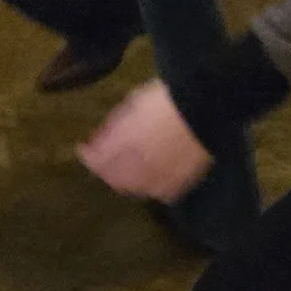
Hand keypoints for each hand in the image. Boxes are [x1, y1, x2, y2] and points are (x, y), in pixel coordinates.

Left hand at [79, 81, 213, 200]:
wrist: (206, 107)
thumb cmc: (168, 98)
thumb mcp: (134, 104)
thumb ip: (114, 127)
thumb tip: (97, 141)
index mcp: (124, 143)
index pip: (97, 159)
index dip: (88, 155)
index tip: (84, 148)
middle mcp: (137, 165)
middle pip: (113, 178)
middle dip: (106, 169)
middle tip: (105, 159)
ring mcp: (158, 177)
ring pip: (134, 188)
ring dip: (126, 179)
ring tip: (129, 166)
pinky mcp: (178, 184)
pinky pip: (158, 192)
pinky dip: (151, 185)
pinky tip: (152, 176)